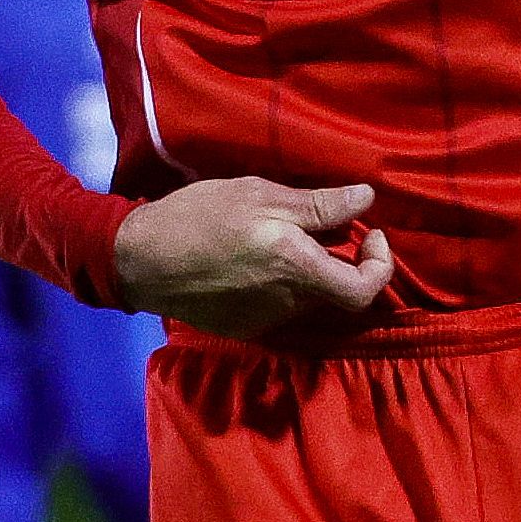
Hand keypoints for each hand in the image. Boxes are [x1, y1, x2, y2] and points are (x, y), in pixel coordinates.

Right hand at [113, 175, 393, 337]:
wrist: (140, 260)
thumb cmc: (198, 217)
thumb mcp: (257, 194)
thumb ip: (316, 204)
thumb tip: (365, 200)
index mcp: (297, 268)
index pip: (364, 290)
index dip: (380, 266)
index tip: (369, 234)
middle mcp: (288, 302)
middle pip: (337, 290)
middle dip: (340, 258)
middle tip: (320, 223)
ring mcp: (266, 320)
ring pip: (308, 296)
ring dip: (307, 268)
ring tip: (276, 235)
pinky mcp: (245, 327)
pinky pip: (280, 305)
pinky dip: (280, 282)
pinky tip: (251, 258)